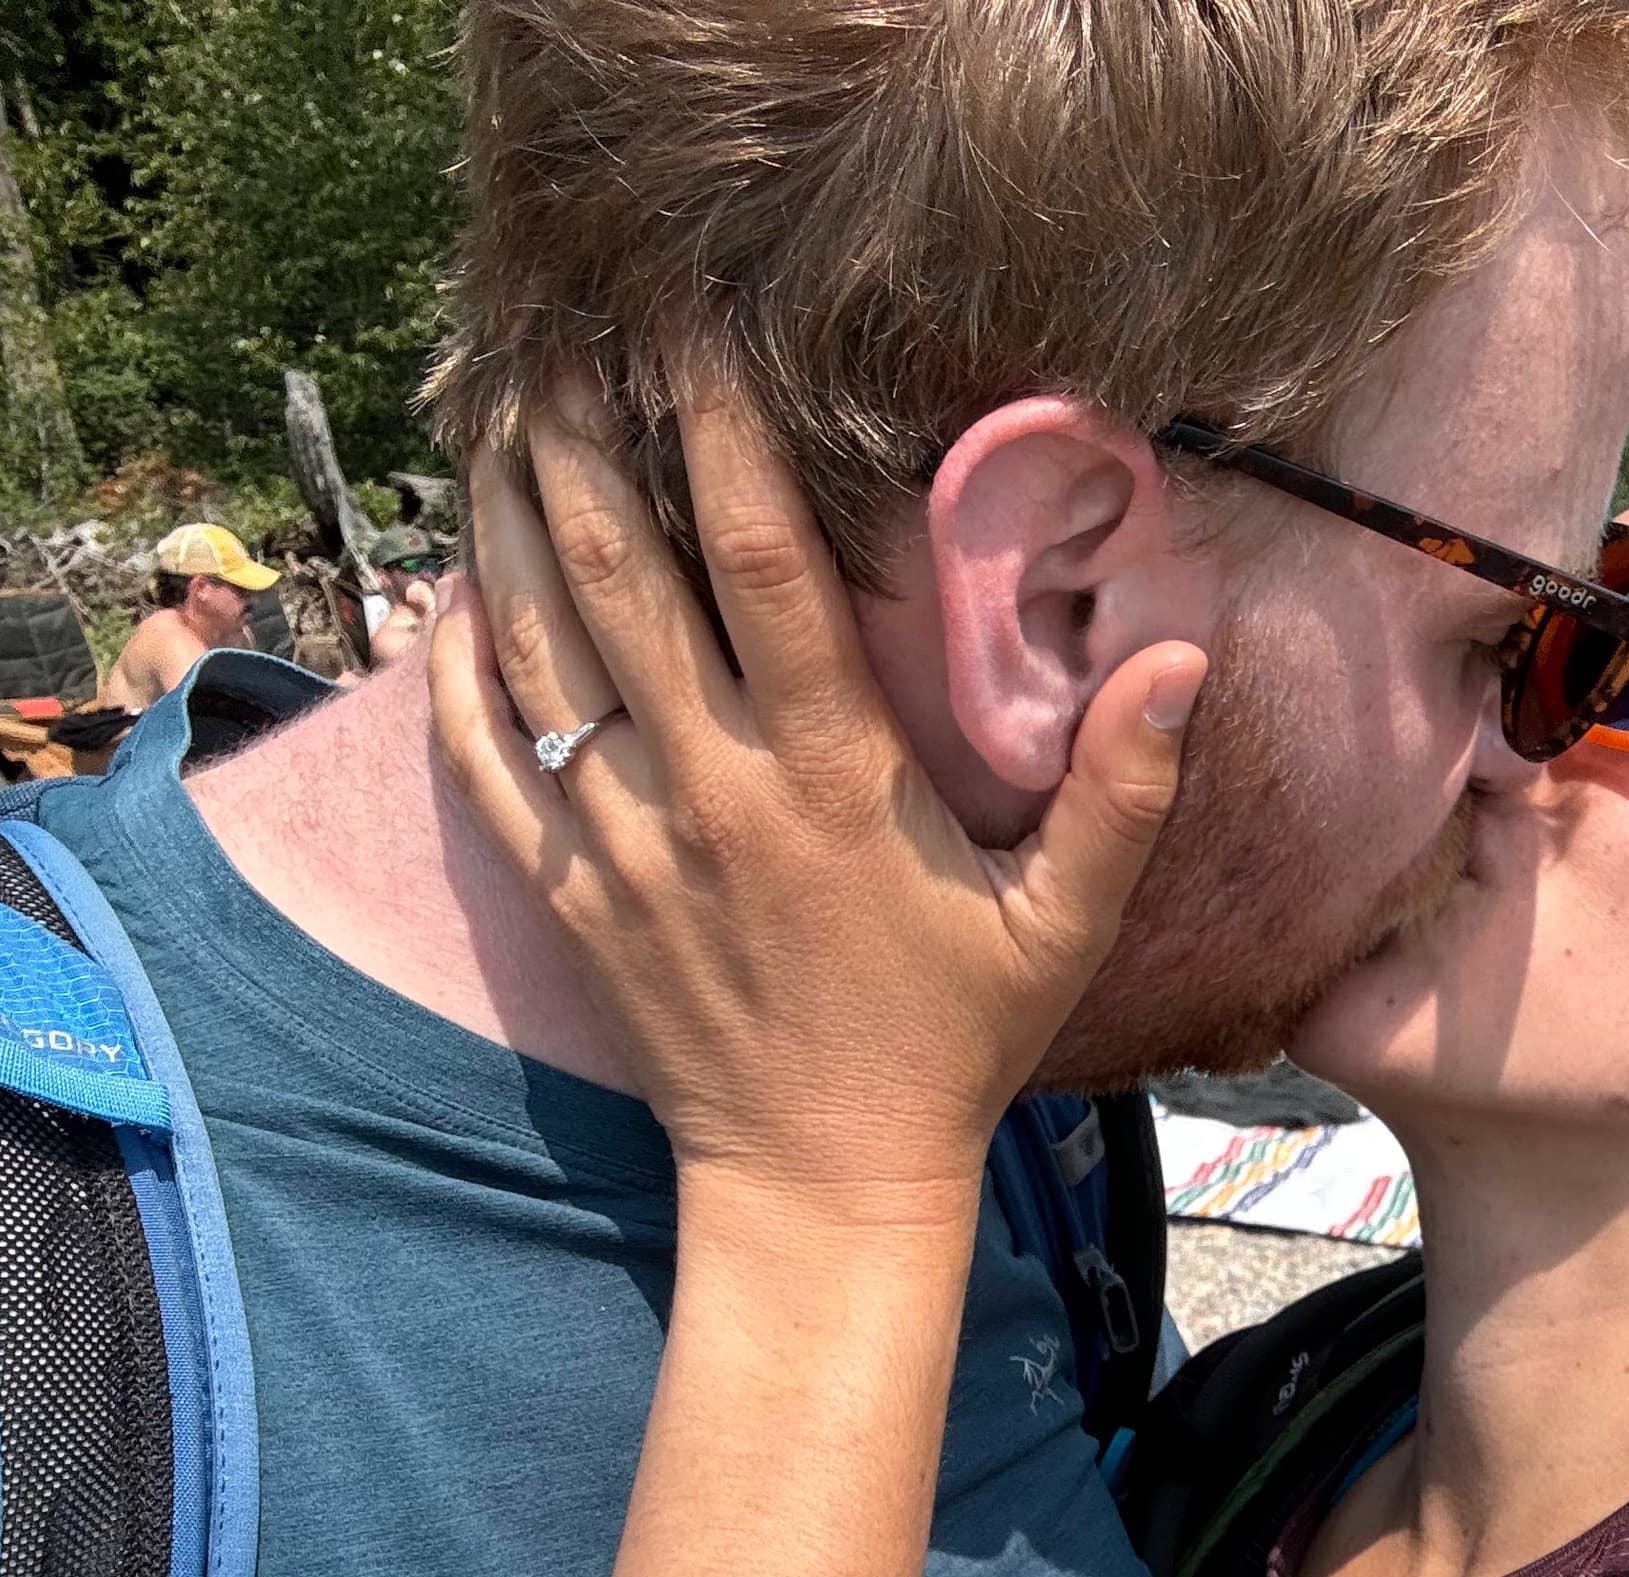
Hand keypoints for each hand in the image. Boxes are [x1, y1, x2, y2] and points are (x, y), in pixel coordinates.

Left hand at [432, 378, 1203, 1216]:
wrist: (826, 1184)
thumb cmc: (951, 1046)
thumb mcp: (1062, 925)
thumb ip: (1120, 789)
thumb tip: (1181, 656)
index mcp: (834, 777)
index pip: (764, 566)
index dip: (724, 439)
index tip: (694, 339)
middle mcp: (713, 790)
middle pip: (624, 578)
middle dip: (586, 447)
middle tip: (559, 349)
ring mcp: (625, 842)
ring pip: (541, 651)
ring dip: (511, 527)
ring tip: (499, 426)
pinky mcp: (570, 897)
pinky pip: (487, 763)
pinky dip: (456, 673)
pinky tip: (447, 596)